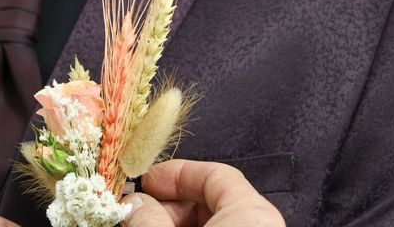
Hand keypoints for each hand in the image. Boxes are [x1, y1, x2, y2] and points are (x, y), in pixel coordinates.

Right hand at [123, 160, 284, 226]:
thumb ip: (148, 217)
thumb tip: (134, 202)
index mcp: (252, 214)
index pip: (213, 173)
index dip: (175, 172)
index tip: (147, 180)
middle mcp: (259, 226)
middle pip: (210, 199)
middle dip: (169, 202)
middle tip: (139, 211)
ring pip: (211, 223)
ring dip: (173, 222)